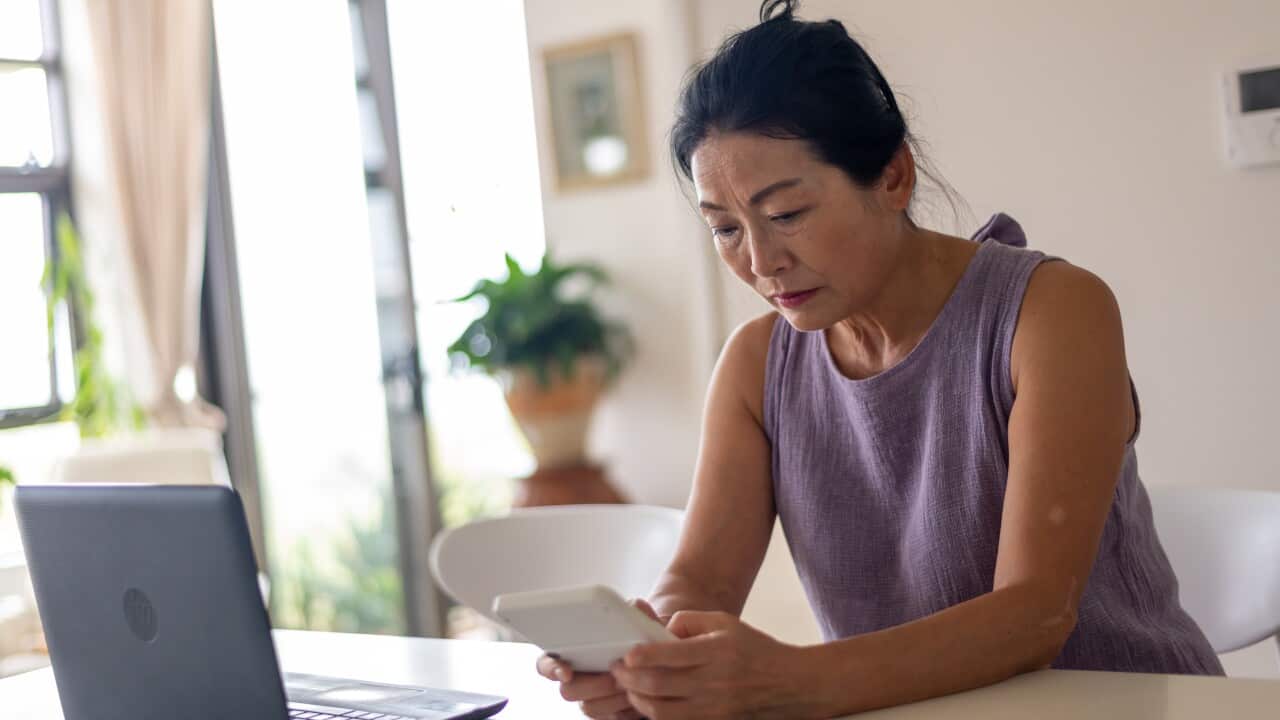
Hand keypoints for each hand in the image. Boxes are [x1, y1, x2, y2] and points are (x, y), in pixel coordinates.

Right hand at [536, 598, 661, 718]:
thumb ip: (635, 611)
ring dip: (611, 698)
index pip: (545, 663)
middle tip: (614, 676)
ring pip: (589, 707)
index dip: (552, 668)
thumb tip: (634, 606)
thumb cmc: (641, 638)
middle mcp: (575, 679)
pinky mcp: (606, 714)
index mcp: (570, 653)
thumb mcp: (640, 621)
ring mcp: (589, 698)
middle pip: (567, 690)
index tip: (567, 671)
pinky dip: (623, 710)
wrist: (660, 661)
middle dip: (593, 684)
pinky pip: (609, 718)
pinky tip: (636, 698)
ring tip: (631, 685)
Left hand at [609, 611, 815, 719]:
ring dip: (638, 700)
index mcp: (715, 652)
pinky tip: (648, 703)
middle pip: (659, 686)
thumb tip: (661, 633)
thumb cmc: (754, 648)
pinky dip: (656, 714)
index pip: (670, 656)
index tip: (626, 655)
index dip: (643, 656)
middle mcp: (713, 682)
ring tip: (629, 687)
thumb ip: (689, 621)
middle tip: (617, 670)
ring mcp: (713, 707)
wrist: (789, 683)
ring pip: (662, 710)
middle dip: (630, 679)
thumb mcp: (725, 622)